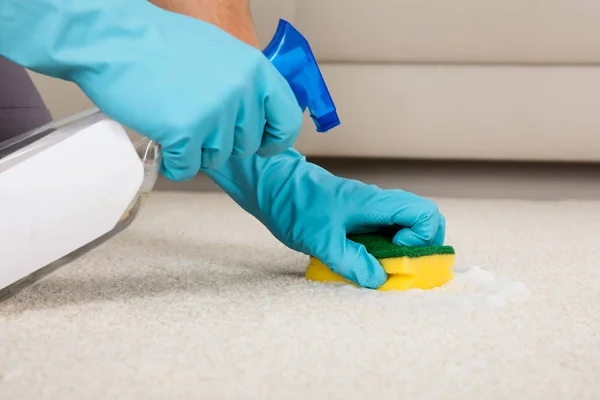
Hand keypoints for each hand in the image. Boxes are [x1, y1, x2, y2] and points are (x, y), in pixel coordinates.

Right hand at [0, 0, 301, 180]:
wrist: (114, 39)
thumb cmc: (161, 44)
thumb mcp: (221, 54)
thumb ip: (245, 84)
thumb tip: (260, 115)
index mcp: (256, 71)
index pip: (287, 120)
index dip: (275, 139)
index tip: (263, 145)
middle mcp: (241, 92)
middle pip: (247, 145)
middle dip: (223, 142)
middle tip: (196, 121)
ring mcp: (214, 114)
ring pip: (217, 158)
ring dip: (196, 150)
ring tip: (175, 122)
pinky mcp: (184, 133)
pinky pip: (188, 168)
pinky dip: (175, 163)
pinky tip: (164, 143)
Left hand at [206, 149, 445, 288]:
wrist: (273, 186)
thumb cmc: (295, 205)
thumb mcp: (320, 240)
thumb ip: (351, 261)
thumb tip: (379, 279)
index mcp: (376, 203)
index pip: (426, 214)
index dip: (421, 238)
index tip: (395, 251)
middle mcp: (379, 204)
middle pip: (422, 220)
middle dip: (419, 247)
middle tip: (396, 264)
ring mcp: (370, 210)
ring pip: (404, 228)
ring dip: (400, 250)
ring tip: (378, 266)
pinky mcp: (359, 218)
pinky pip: (384, 232)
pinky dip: (383, 249)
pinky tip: (362, 260)